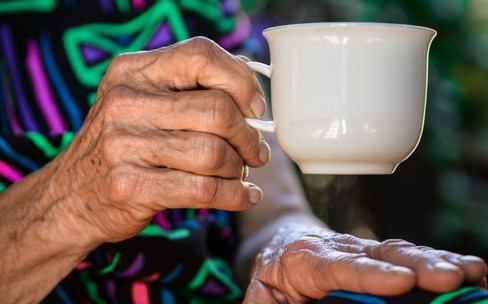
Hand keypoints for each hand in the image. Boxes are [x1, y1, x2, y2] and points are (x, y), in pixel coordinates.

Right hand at [45, 37, 269, 245]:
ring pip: (214, 153)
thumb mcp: (140, 102)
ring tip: (241, 173)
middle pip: (217, 110)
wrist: (68, 197)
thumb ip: (187, 88)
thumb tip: (249, 87)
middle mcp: (125, 102)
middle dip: (248, 136)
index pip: (201, 55)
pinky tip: (245, 195)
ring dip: (239, 167)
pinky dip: (236, 195)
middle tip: (255, 151)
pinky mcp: (131, 186)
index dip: (240, 81)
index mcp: (132, 71)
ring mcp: (124, 145)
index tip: (255, 108)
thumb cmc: (121, 145)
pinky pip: (204, 189)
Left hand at [243, 225, 487, 303]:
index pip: (339, 267)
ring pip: (399, 251)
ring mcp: (362, 250)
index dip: (371, 275)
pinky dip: (440, 260)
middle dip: (417, 264)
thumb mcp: (264, 298)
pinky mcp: (379, 255)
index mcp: (305, 261)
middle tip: (449, 277)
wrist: (279, 243)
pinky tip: (469, 269)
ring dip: (436, 260)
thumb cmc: (271, 278)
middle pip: (379, 254)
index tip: (403, 282)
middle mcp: (339, 250)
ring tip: (471, 271)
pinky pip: (409, 256)